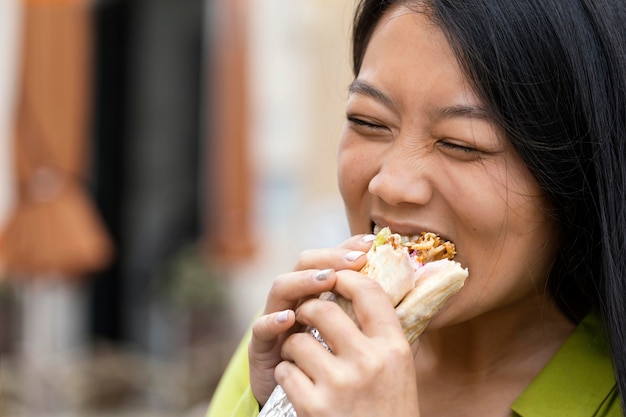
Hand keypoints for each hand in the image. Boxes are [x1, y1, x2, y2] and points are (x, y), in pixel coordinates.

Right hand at [249, 234, 372, 405]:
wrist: (310, 410)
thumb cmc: (337, 375)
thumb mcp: (359, 344)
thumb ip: (378, 322)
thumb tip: (414, 301)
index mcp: (321, 296)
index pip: (331, 262)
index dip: (347, 249)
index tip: (369, 244)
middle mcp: (297, 302)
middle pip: (305, 265)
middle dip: (328, 258)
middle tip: (352, 261)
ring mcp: (277, 321)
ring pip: (281, 288)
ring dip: (304, 281)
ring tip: (326, 279)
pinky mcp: (261, 347)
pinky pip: (261, 329)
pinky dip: (273, 320)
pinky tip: (289, 319)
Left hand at [277, 270, 419, 416]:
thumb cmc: (389, 410)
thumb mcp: (400, 370)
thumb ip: (385, 333)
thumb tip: (368, 287)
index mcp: (394, 348)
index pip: (368, 292)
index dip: (346, 276)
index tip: (334, 277)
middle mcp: (369, 362)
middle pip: (323, 308)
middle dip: (307, 309)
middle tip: (306, 316)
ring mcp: (340, 384)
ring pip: (297, 340)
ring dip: (293, 347)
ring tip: (303, 359)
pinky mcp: (314, 406)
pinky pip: (285, 371)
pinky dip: (286, 375)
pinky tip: (300, 386)